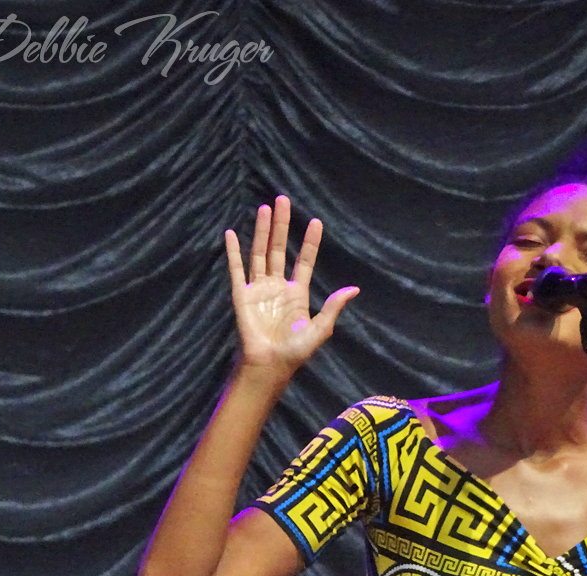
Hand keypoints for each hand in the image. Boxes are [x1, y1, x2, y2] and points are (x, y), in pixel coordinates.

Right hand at [224, 196, 358, 383]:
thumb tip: (354, 289)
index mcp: (297, 293)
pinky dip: (234, 251)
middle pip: (279, 248)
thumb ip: (333, 307)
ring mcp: (259, 289)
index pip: (304, 260)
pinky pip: (237, 269)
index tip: (315, 221)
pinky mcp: (242, 295)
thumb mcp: (320, 329)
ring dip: (261, 231)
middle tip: (282, 200)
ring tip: (264, 208)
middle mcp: (277, 286)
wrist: (269, 365)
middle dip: (281, 225)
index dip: (309, 242)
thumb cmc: (295, 351)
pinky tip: (232, 234)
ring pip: (259, 253)